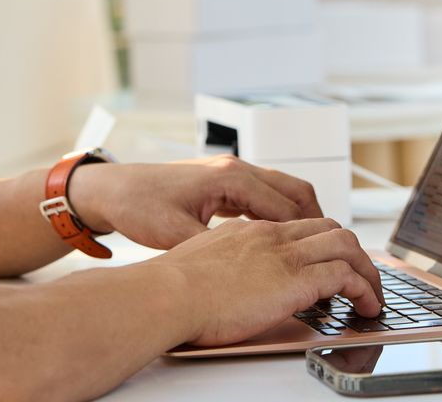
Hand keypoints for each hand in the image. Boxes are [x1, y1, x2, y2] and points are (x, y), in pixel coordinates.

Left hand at [67, 155, 323, 250]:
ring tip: (310, 249)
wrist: (113, 188)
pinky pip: (263, 195)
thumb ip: (212, 250)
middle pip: (295, 191)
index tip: (326, 259)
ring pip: (281, 191)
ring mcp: (229, 173)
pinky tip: (276, 239)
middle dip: (316, 222)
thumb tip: (244, 273)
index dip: (310, 235)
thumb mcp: (175, 234)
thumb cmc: (138, 205)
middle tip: (329, 254)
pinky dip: (278, 214)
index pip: (287, 206)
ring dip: (299, 216)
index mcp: (230, 178)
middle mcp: (235, 170)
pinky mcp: (220, 182)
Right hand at [155, 217, 383, 346]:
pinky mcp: (296, 280)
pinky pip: (346, 277)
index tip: (328, 261)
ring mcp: (285, 255)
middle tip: (360, 276)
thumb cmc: (171, 288)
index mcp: (247, 231)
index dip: (321, 241)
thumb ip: (220, 265)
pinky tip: (367, 307)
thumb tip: (225, 282)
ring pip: (346, 245)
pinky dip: (365, 290)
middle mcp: (270, 236)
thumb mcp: (199, 263)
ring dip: (367, 271)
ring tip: (372, 295)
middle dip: (352, 252)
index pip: (298, 225)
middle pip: (329, 228)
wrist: (166, 294)